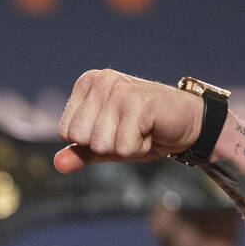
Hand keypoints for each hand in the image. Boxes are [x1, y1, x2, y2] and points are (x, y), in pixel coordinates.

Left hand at [54, 70, 203, 173]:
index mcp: (87, 83)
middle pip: (81, 138)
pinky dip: (139, 147)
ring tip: (140, 129)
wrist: (187, 122)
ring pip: (102, 144)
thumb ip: (80, 152)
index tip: (115, 128)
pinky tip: (150, 130)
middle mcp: (101, 81)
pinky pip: (124, 146)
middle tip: (129, 129)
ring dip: (125, 146)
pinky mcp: (138, 103)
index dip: (91, 141)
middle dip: (106, 145)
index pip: (66, 132)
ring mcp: (120, 89)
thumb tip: (57, 164)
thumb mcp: (106, 144)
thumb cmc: (144, 130)